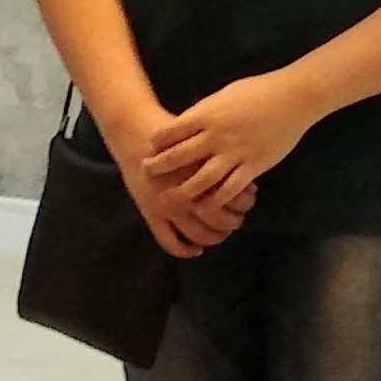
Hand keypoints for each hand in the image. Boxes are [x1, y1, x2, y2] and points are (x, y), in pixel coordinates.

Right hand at [114, 120, 250, 257]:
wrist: (134, 129)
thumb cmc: (172, 129)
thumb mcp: (202, 138)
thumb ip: (221, 159)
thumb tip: (246, 178)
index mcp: (205, 172)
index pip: (236, 199)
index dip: (246, 203)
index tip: (247, 200)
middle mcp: (190, 193)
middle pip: (221, 220)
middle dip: (232, 223)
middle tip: (236, 219)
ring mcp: (169, 206)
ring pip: (199, 234)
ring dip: (213, 238)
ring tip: (218, 234)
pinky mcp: (151, 213)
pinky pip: (169, 242)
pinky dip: (185, 251)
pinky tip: (195, 250)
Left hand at [144, 74, 314, 211]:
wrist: (292, 98)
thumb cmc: (258, 91)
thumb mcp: (224, 95)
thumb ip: (205, 112)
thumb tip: (186, 124)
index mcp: (208, 114)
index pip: (172, 131)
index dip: (157, 142)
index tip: (148, 148)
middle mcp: (216, 135)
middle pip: (179, 156)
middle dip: (159, 167)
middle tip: (145, 174)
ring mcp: (234, 153)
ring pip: (200, 179)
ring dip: (180, 192)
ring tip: (167, 200)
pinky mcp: (252, 166)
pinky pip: (228, 189)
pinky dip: (214, 201)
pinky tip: (204, 208)